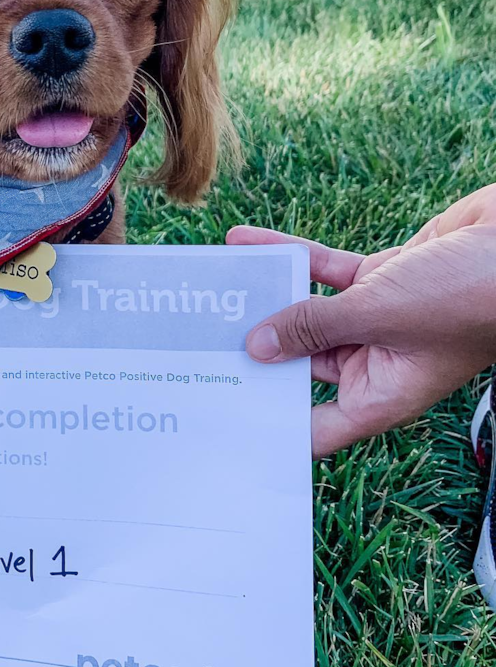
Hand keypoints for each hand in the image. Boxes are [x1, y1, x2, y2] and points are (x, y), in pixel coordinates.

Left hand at [227, 185, 495, 456]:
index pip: (314, 426)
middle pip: (299, 363)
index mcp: (380, 395)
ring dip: (264, 297)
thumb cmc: (468, 294)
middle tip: (198, 344)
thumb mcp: (378, 313)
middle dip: (254, 351)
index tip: (225, 418)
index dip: (272, 424)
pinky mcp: (378, 280)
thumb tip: (256, 347)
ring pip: (305, 312)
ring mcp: (375, 319)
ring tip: (213, 291)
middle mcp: (374, 361)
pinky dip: (288, 257)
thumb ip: (312, 326)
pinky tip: (244, 241)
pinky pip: (320, 271)